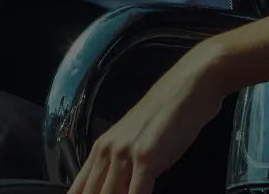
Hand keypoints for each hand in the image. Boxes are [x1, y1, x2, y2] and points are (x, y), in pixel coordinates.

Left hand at [68, 44, 228, 193]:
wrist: (190, 85)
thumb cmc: (169, 113)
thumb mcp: (138, 140)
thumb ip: (124, 165)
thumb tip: (121, 188)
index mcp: (101, 148)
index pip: (79, 189)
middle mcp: (108, 151)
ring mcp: (125, 153)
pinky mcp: (146, 156)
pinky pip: (136, 193)